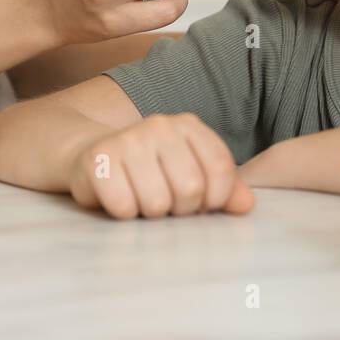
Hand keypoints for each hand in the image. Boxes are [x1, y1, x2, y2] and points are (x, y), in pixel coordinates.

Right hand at [66, 113, 255, 218]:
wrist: (93, 158)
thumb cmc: (150, 172)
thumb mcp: (189, 173)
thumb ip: (223, 188)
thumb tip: (247, 205)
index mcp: (188, 125)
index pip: (221, 169)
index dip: (215, 199)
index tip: (200, 204)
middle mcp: (159, 125)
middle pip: (190, 190)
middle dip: (179, 209)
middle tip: (164, 203)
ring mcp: (127, 139)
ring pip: (156, 203)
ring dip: (149, 213)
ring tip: (140, 199)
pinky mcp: (97, 159)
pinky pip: (123, 207)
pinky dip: (123, 213)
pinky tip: (117, 198)